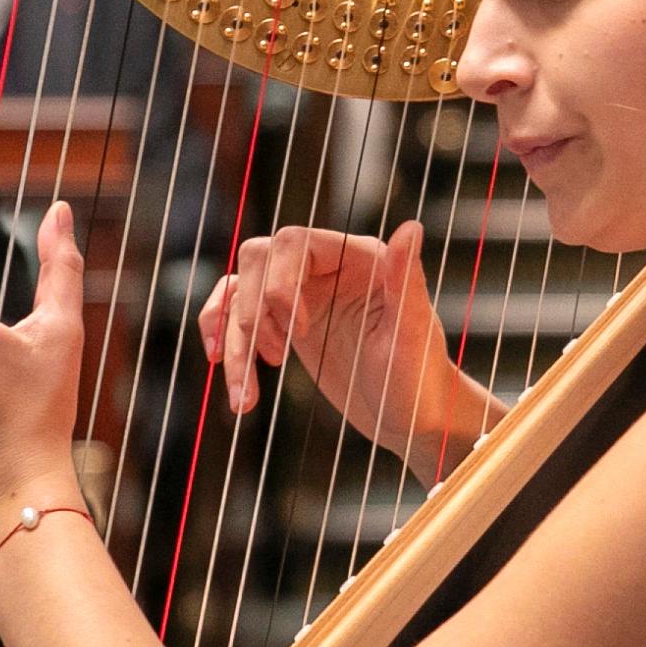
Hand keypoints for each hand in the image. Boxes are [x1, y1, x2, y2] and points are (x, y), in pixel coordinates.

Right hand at [198, 220, 491, 468]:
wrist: (411, 419)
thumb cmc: (421, 379)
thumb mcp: (413, 334)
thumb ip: (406, 281)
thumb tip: (411, 227)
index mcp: (359, 257)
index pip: (293, 243)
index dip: (281, 283)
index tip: (299, 332)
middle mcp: (327, 267)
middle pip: (258, 260)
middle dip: (254, 310)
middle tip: (277, 356)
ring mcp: (304, 294)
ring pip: (240, 291)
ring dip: (232, 339)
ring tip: (246, 395)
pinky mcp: (287, 322)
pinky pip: (238, 314)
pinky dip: (224, 340)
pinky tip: (227, 374)